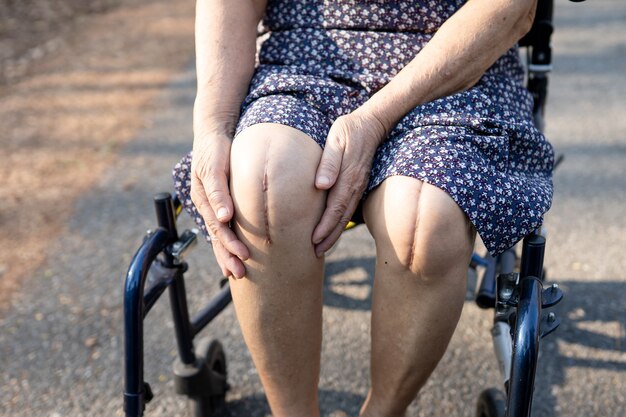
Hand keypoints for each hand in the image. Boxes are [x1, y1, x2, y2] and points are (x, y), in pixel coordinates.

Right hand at [191, 133, 248, 277]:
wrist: (215, 133)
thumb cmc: (215, 149)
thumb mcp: (214, 167)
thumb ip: (218, 191)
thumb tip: (224, 217)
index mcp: (204, 199)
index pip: (218, 228)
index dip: (230, 244)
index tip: (244, 256)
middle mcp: (207, 205)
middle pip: (217, 236)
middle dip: (228, 256)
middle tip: (241, 273)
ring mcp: (213, 205)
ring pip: (219, 235)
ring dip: (228, 253)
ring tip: (237, 273)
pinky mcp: (222, 202)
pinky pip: (225, 226)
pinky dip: (230, 241)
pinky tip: (236, 253)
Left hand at [312, 110, 386, 256]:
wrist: (372, 123)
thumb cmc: (349, 129)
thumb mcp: (336, 139)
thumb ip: (329, 162)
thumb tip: (320, 185)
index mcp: (348, 177)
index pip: (335, 208)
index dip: (324, 227)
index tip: (313, 241)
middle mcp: (355, 186)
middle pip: (341, 218)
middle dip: (328, 237)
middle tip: (315, 253)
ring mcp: (358, 187)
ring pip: (346, 216)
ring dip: (334, 233)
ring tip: (321, 247)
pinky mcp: (358, 185)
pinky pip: (349, 208)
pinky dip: (340, 222)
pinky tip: (332, 229)